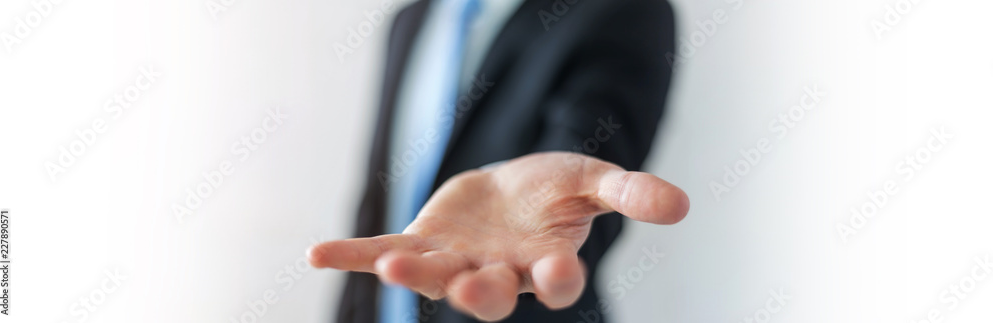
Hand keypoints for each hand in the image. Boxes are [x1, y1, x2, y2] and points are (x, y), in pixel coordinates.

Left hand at [308, 152, 688, 320]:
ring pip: (435, 279)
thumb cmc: (553, 189)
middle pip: (489, 293)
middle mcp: (499, 273)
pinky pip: (382, 250)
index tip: (560, 269)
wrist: (510, 185)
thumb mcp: (592, 180)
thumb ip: (628, 193)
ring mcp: (456, 264)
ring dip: (413, 273)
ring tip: (390, 261)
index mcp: (545, 262)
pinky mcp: (422, 245)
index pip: (557, 280)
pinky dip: (350, 254)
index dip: (558, 277)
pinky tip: (316, 253)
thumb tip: (683, 205)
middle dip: (480, 291)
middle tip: (472, 285)